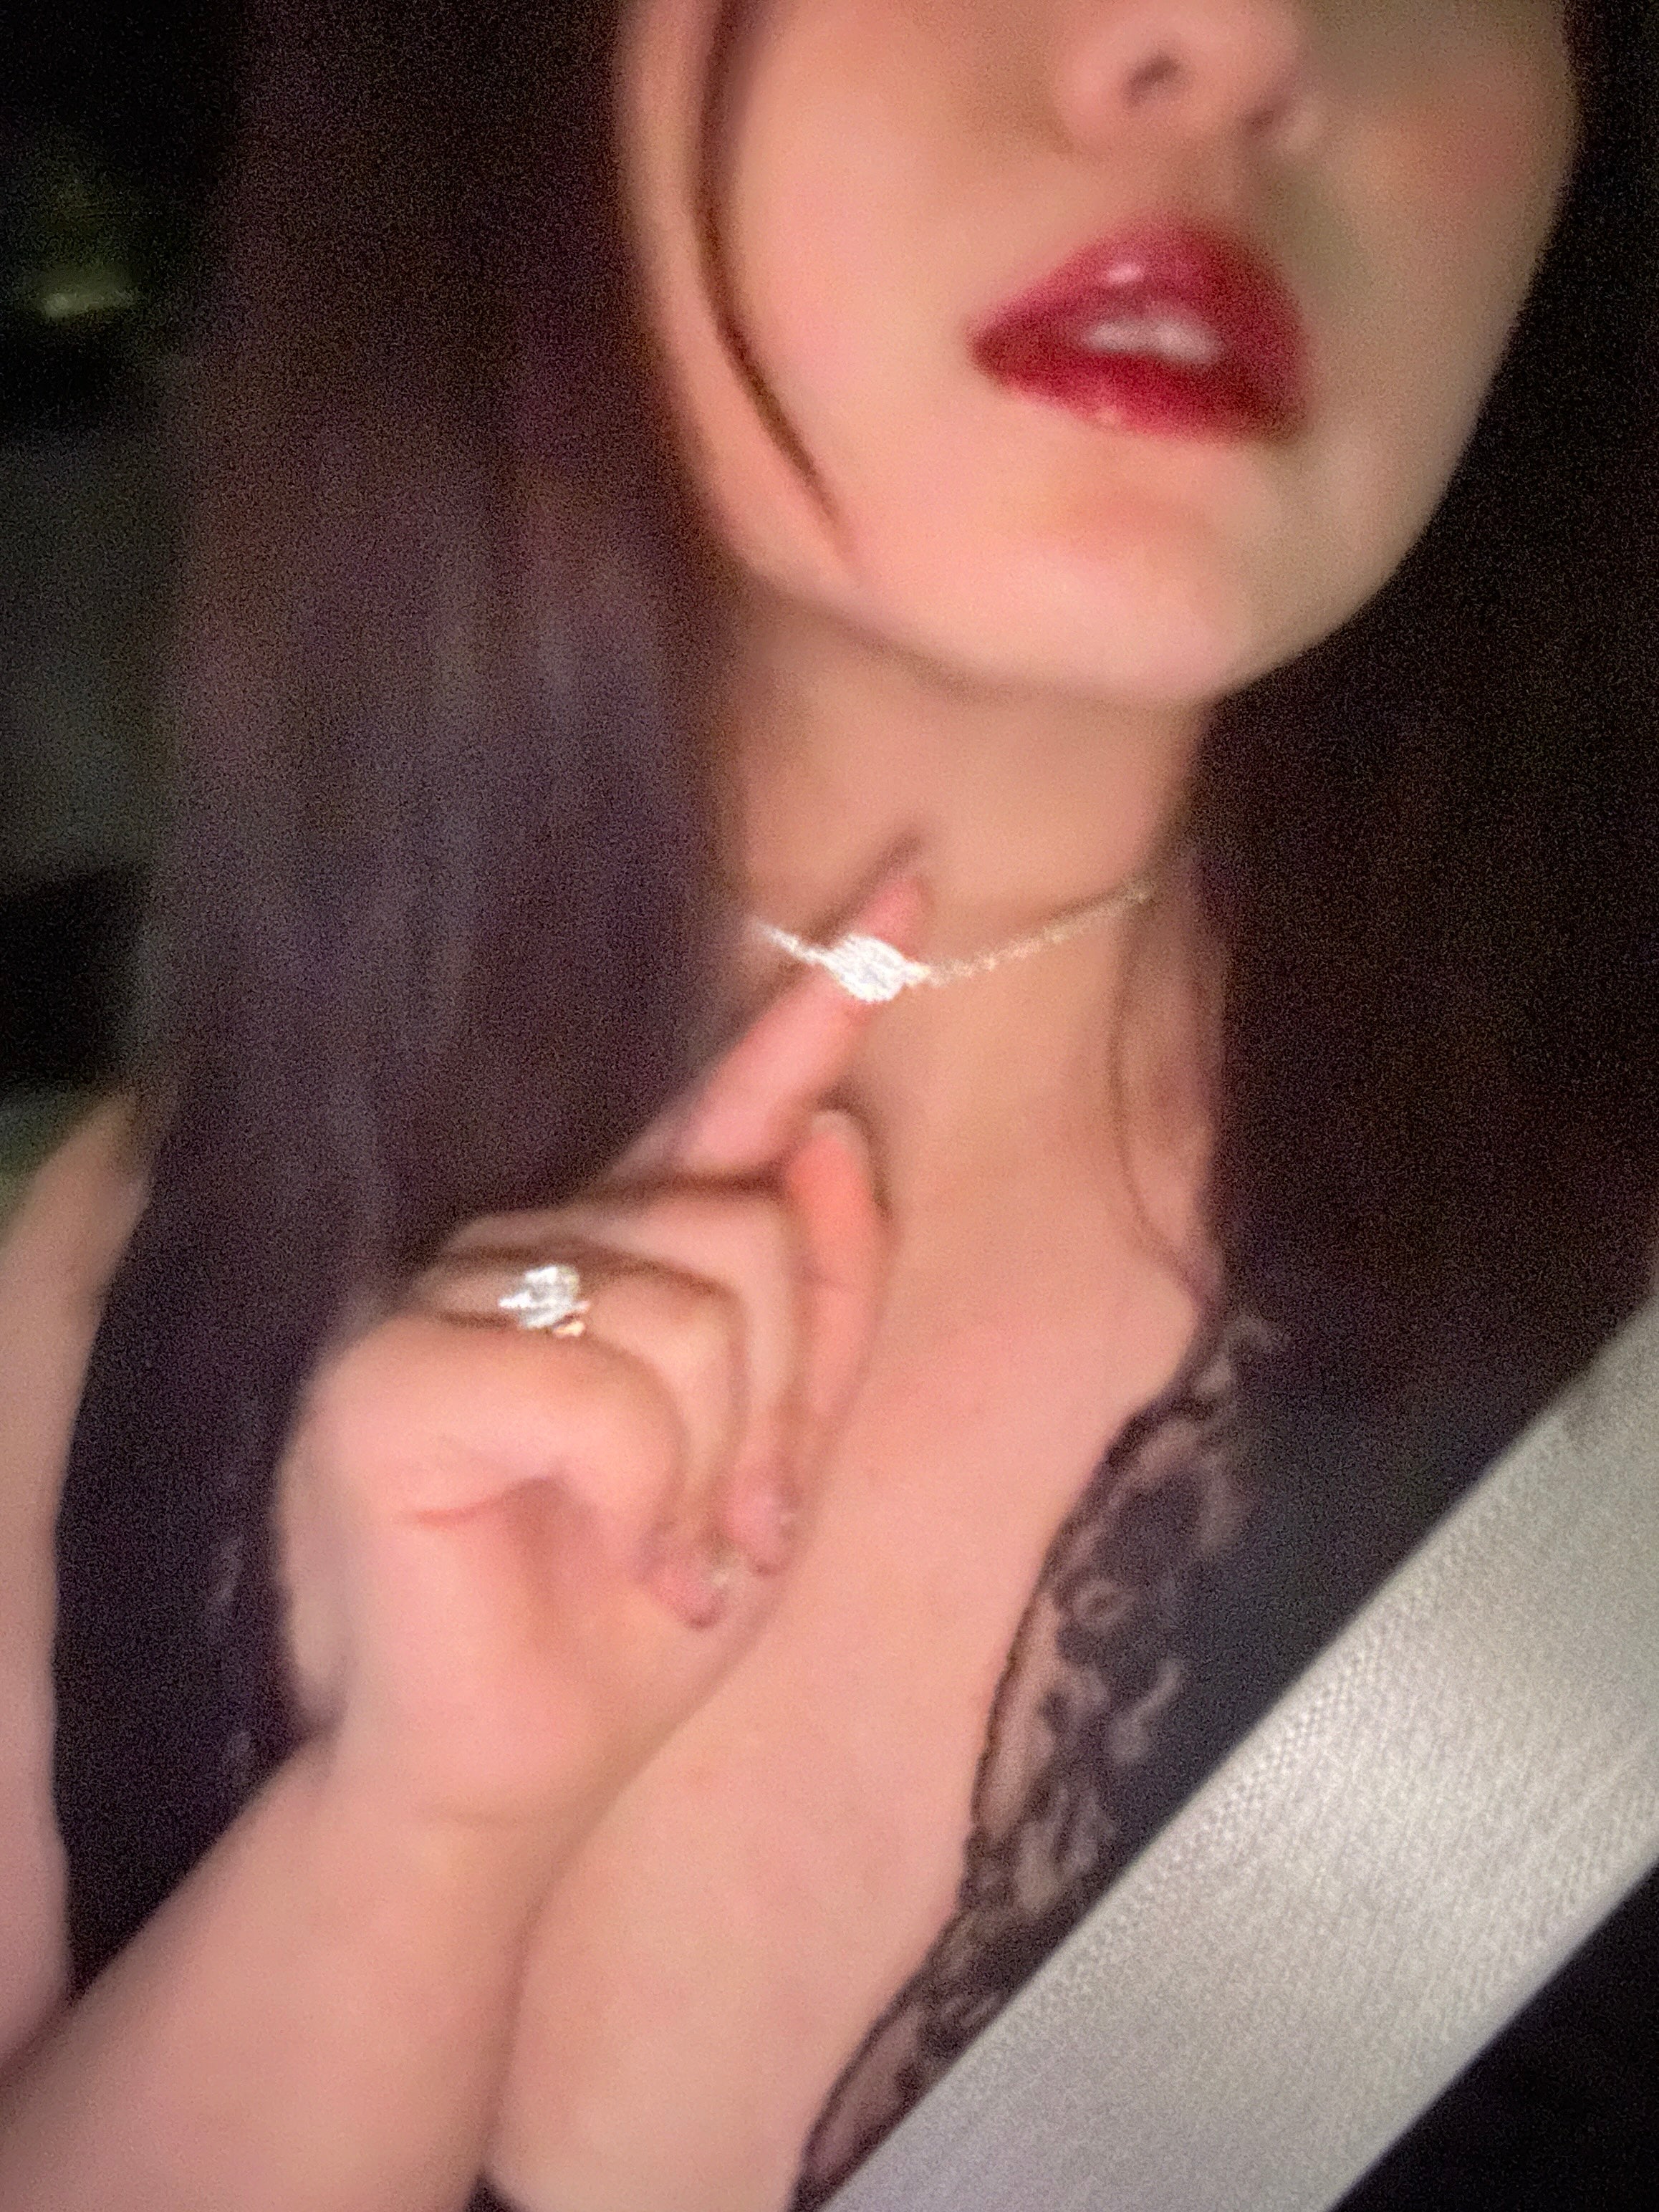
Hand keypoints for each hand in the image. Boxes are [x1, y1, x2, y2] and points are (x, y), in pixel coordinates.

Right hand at [278, 875, 922, 1849]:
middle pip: (746, 1228)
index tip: (911, 885)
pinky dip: (643, 1494)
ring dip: (714, 1468)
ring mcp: (440, 1293)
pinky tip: (601, 1548)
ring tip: (657, 1551)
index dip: (820, 999)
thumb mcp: (783, 1461)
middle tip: (718, 1524)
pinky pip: (603, 1382)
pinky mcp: (386, 1373)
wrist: (513, 1773)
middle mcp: (520, 1240)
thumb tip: (831, 1135)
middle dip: (775, 1406)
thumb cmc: (640, 1612)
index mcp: (613, 1255)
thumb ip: (821, 1306)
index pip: (729, 1106)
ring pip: (691, 1303)